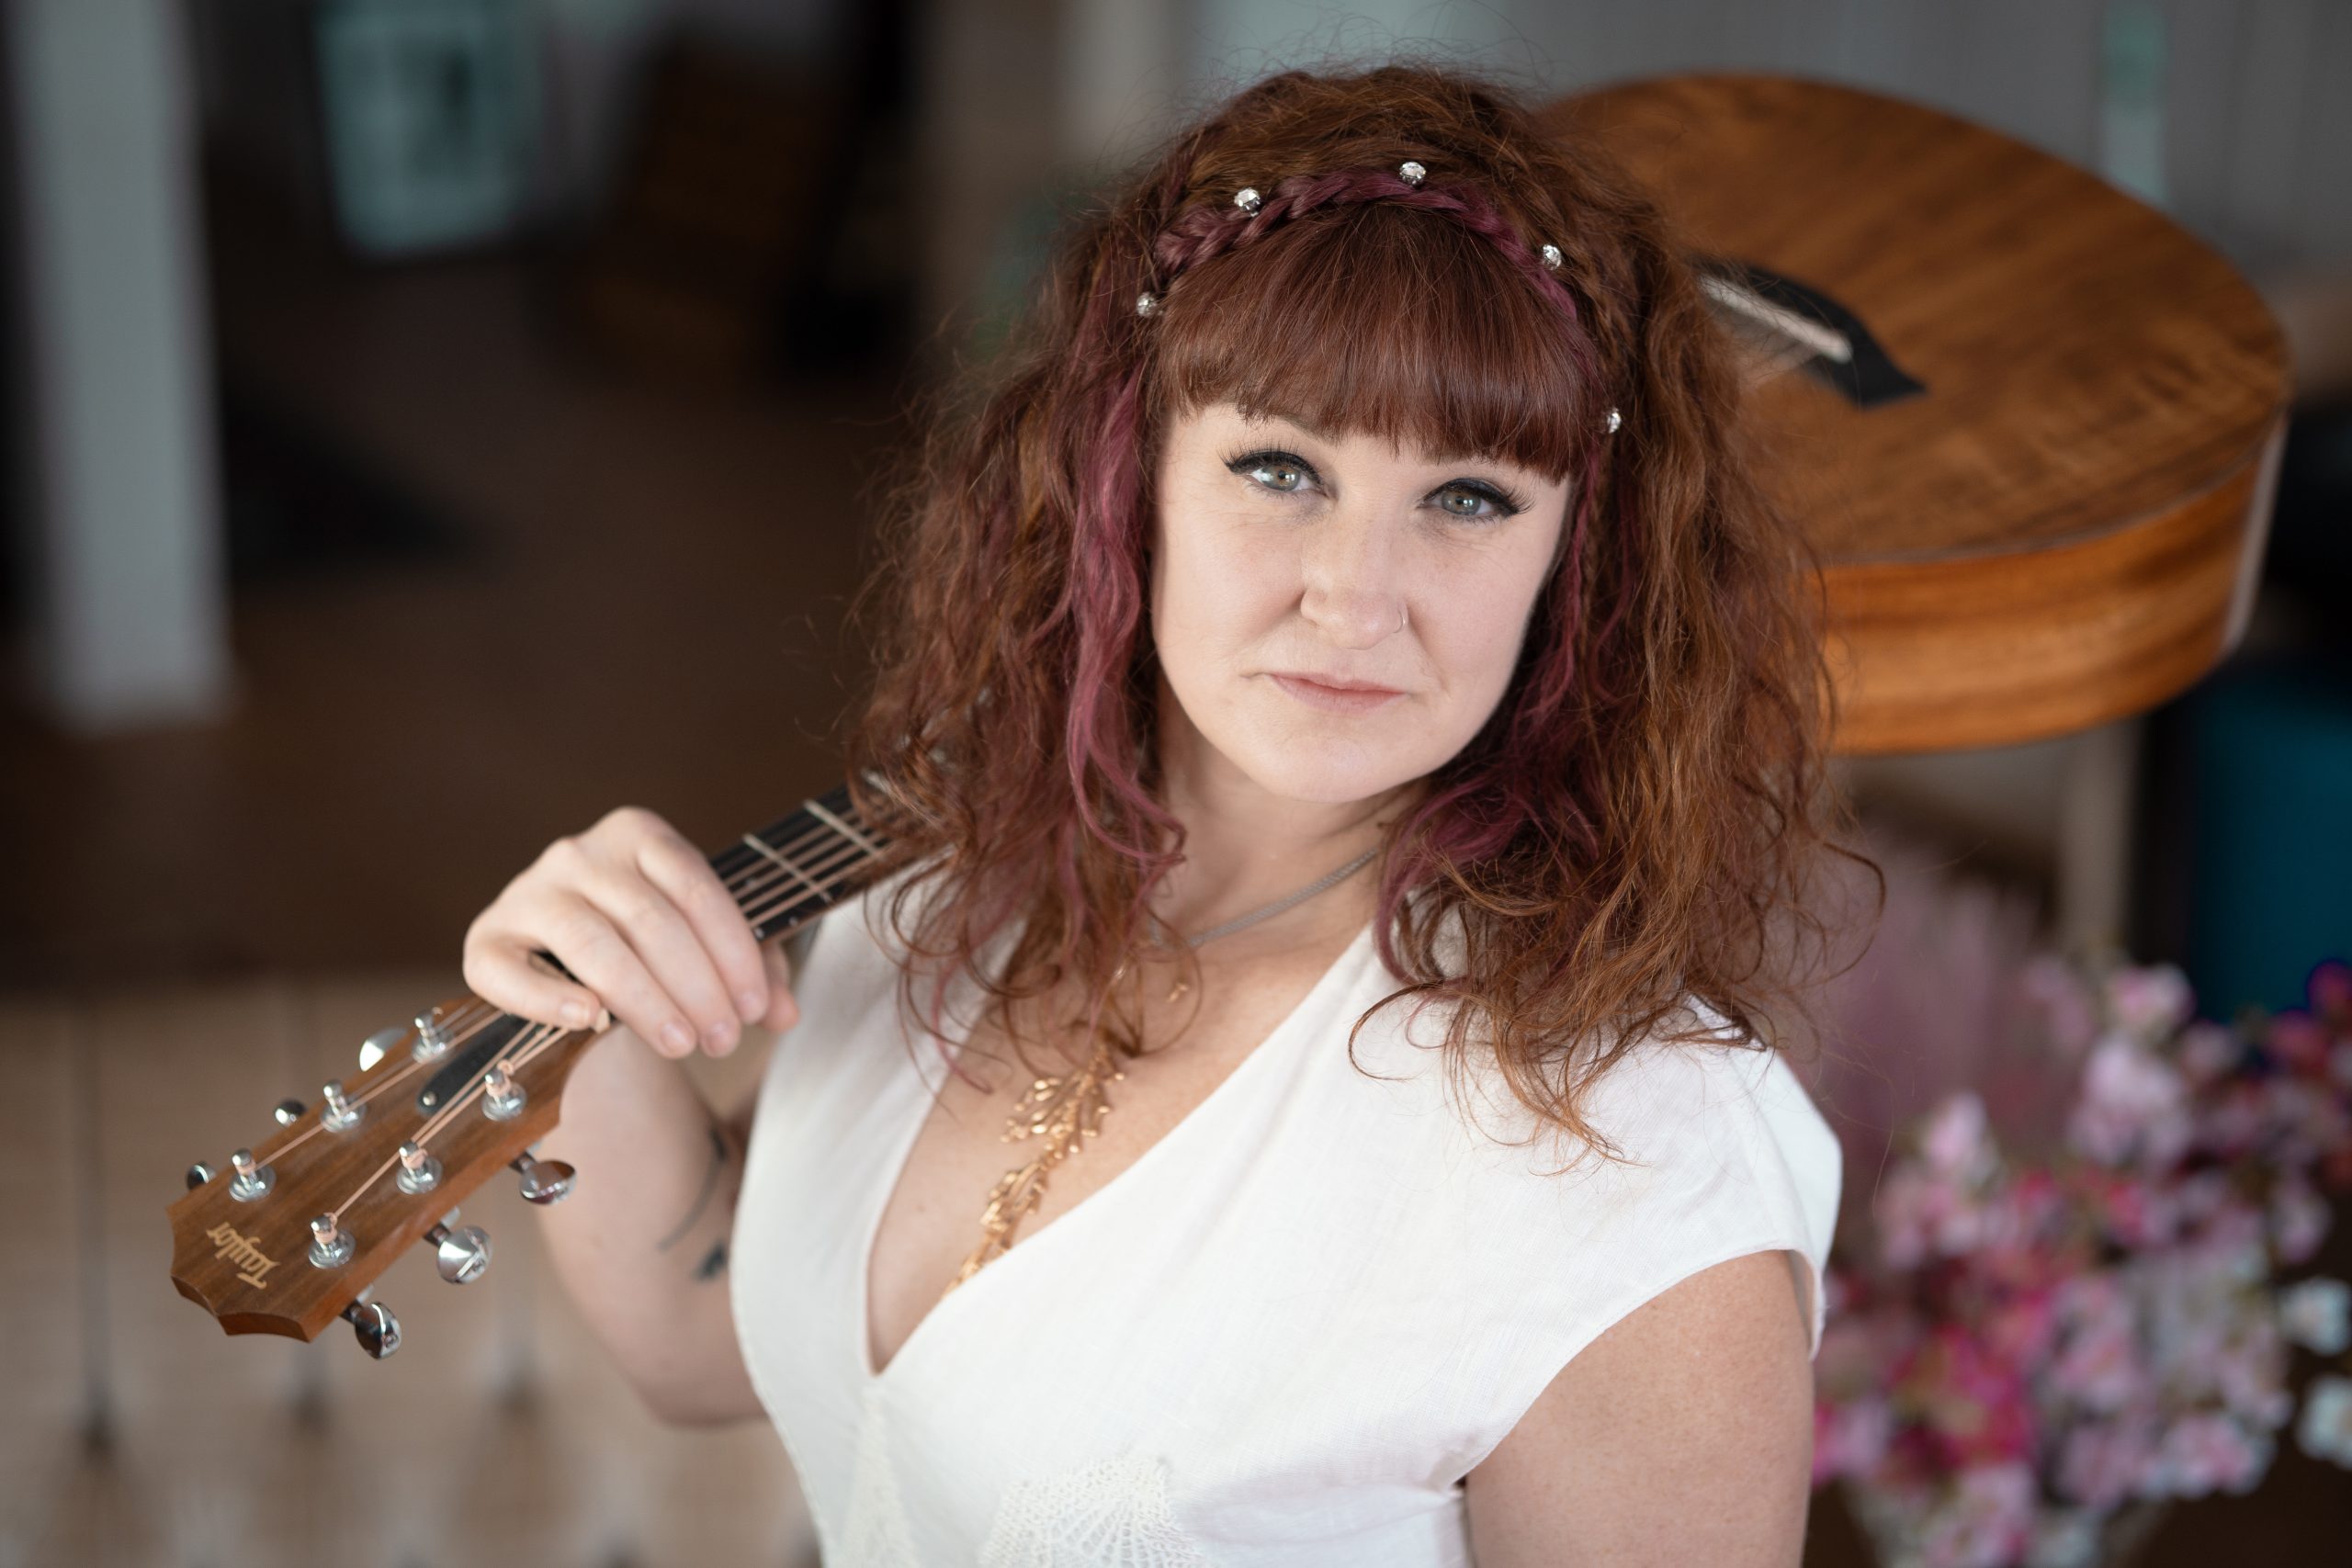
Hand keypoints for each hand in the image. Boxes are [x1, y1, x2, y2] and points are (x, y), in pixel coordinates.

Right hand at [462, 806, 800, 1057]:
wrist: (563, 954)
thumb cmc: (646, 943)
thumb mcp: (702, 942)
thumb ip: (750, 970)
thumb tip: (787, 1013)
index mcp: (638, 834)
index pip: (696, 887)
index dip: (733, 951)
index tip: (758, 1008)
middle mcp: (579, 854)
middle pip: (650, 919)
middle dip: (697, 987)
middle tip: (723, 1039)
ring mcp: (528, 892)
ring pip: (594, 943)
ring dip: (645, 1000)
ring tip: (681, 1044)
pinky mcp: (487, 940)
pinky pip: (512, 971)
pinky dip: (551, 997)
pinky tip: (591, 1021)